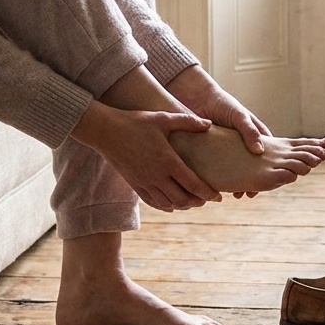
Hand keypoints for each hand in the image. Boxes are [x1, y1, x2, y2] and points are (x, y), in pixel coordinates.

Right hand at [69, 100, 220, 211]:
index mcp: (168, 161)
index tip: (218, 197)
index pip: (193, 184)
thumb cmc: (136, 122)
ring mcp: (145, 183)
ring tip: (192, 201)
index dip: (208, 193)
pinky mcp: (135, 185)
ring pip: (168, 204)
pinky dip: (166, 206)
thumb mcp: (163, 118)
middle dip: (198, 202)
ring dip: (183, 206)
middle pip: (183, 199)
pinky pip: (153, 203)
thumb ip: (187, 121)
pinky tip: (172, 205)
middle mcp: (157, 176)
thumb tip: (209, 124)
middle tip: (207, 199)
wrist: (106, 131)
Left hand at [166, 65, 271, 197]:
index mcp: (255, 136)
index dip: (270, 170)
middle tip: (249, 193)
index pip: (268, 157)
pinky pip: (219, 171)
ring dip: (236, 183)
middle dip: (252, 181)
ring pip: (236, 172)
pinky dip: (221, 179)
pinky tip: (219, 187)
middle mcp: (243, 146)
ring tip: (235, 193)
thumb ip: (249, 131)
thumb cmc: (223, 104)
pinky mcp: (213, 156)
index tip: (269, 183)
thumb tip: (259, 151)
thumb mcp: (239, 116)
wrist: (198, 99)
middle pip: (252, 168)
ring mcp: (229, 152)